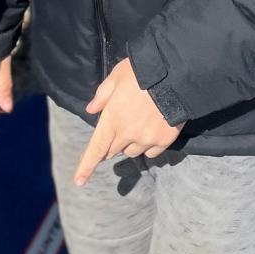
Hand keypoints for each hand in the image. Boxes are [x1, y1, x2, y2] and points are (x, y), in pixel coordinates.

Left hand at [73, 58, 181, 185]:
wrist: (175, 74)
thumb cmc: (142, 72)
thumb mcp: (117, 75)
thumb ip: (103, 95)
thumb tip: (91, 110)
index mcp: (112, 118)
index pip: (96, 148)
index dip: (86, 166)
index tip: (79, 181)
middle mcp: (128, 134)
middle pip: (113, 151)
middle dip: (111, 143)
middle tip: (118, 125)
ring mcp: (147, 139)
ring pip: (132, 152)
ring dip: (129, 144)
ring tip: (138, 123)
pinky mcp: (164, 141)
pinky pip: (151, 152)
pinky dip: (147, 146)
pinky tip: (152, 130)